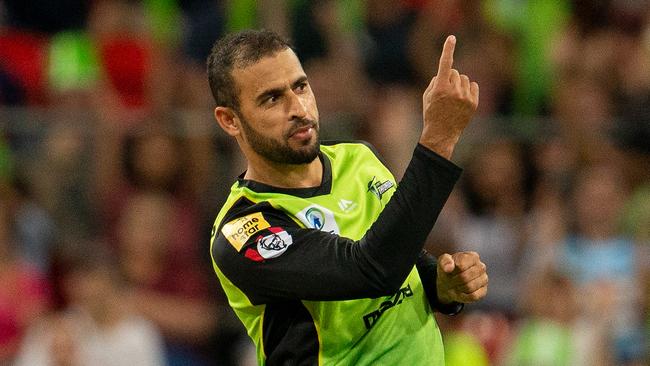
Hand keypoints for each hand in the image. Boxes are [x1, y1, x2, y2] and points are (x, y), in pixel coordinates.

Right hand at [421, 35, 478, 158]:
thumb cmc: (431, 114)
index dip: (448, 50)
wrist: (441, 134)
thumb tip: (445, 73)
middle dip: (450, 78)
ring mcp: (465, 97)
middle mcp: (454, 91)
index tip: (451, 38)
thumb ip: (435, 81)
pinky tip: (462, 99)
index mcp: (440, 88)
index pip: (444, 64)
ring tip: (453, 98)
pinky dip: (468, 89)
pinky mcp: (474, 103)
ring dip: (459, 84)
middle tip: (445, 92)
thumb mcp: (426, 97)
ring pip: (464, 79)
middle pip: (455, 72)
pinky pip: (473, 86)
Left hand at [436, 251, 486, 303]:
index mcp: (472, 256)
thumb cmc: (448, 270)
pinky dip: (463, 296)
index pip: (461, 265)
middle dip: (453, 280)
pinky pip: (473, 296)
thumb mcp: (442, 262)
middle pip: (465, 277)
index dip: (452, 270)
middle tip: (450, 280)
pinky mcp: (483, 291)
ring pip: (469, 287)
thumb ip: (444, 261)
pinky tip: (461, 291)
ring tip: (455, 285)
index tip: (448, 270)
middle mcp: (481, 267)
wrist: (449, 283)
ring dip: (458, 288)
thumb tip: (448, 267)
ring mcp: (484, 279)